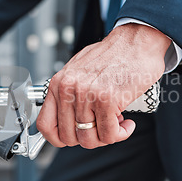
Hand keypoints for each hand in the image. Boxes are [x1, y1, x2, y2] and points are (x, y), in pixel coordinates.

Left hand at [37, 24, 170, 148]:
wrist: (136, 41)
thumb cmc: (113, 55)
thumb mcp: (80, 71)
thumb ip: (70, 94)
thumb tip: (68, 119)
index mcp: (59, 83)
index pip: (45, 124)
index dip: (58, 138)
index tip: (72, 138)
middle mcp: (69, 89)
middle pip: (69, 136)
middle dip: (88, 137)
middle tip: (101, 128)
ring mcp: (87, 95)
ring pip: (90, 139)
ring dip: (106, 137)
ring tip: (115, 123)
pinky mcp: (107, 100)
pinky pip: (110, 134)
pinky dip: (121, 134)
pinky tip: (126, 123)